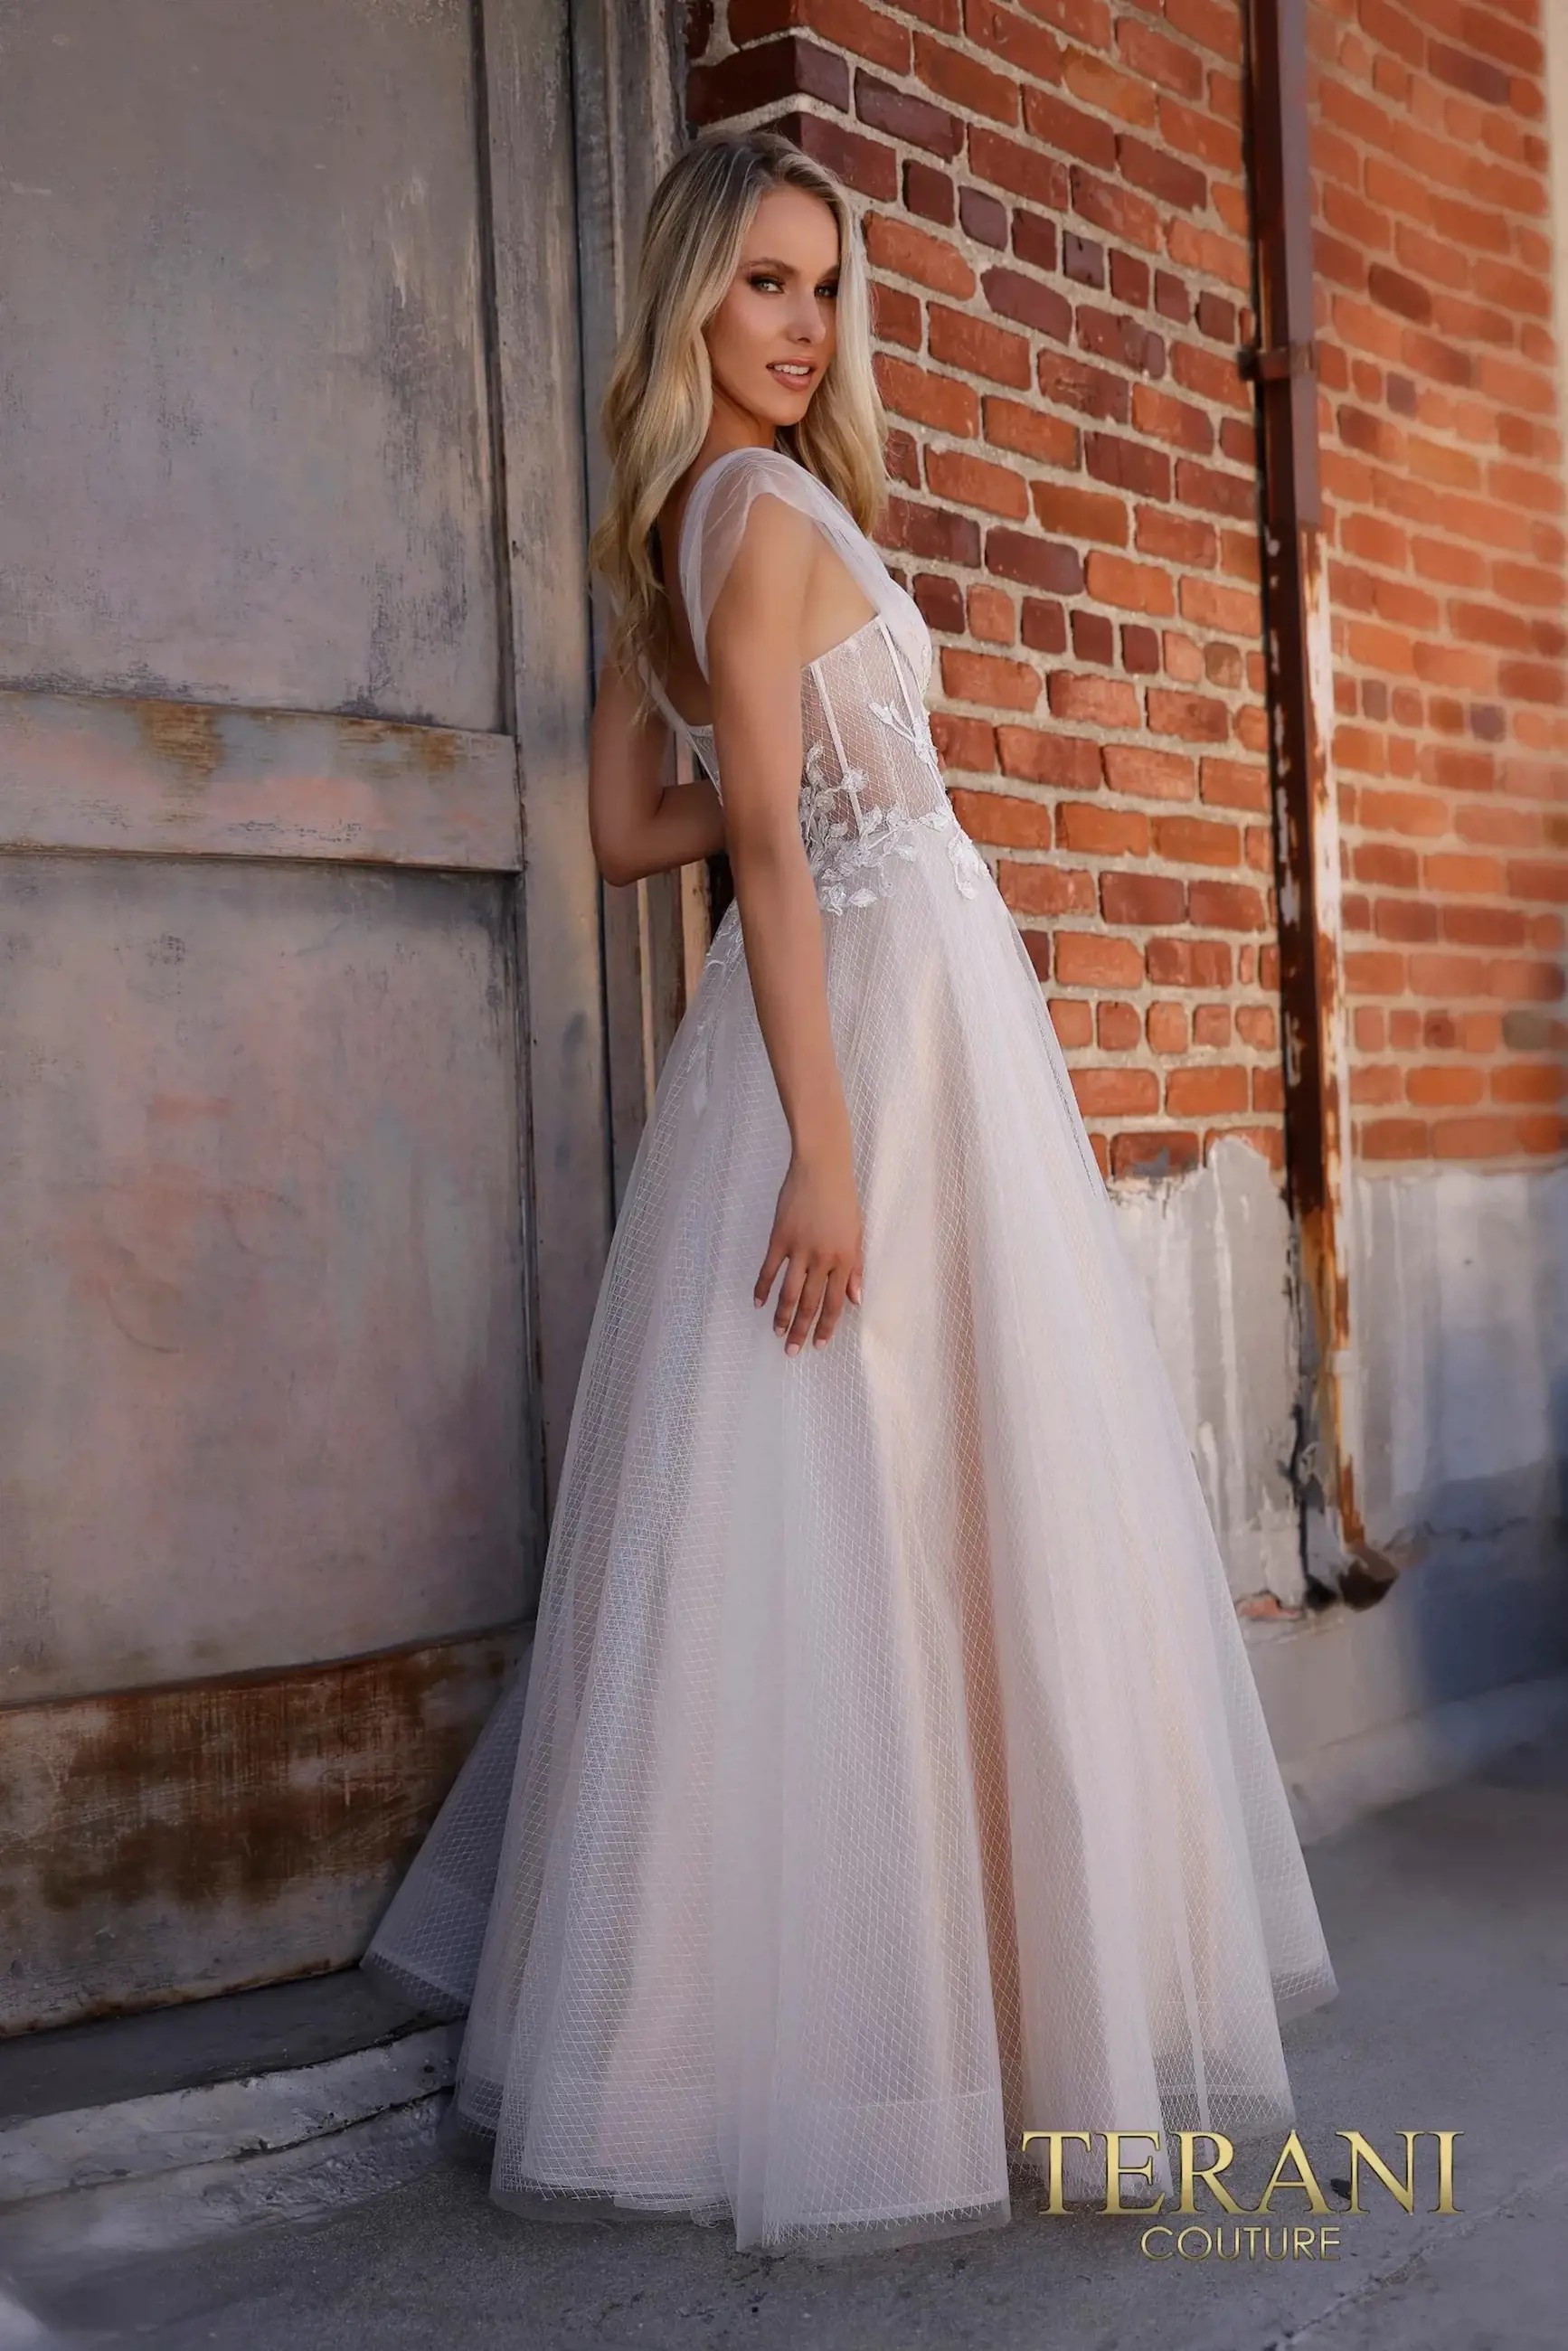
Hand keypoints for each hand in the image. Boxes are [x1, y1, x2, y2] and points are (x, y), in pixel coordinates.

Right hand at [754, 1141, 863, 1353]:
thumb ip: (856, 1268)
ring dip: (782, 1317)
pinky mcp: (780, 1238)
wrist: (822, 1168)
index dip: (827, 1325)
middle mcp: (823, 1259)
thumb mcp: (857, 1233)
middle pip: (810, 1303)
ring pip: (789, 1292)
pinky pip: (769, 1270)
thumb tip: (856, 1299)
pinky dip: (763, 1288)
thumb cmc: (843, 1199)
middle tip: (793, 1351)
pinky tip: (759, 1303)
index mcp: (845, 1259)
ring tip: (777, 1333)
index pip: (835, 1302)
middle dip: (801, 1330)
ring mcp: (799, 1249)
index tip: (819, 1344)